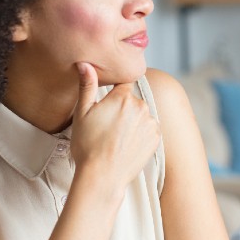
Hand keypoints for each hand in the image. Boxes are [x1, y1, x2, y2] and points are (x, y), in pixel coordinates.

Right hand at [69, 62, 159, 195]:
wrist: (103, 176)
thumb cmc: (87, 145)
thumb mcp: (82, 113)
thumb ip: (87, 86)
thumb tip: (85, 63)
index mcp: (123, 97)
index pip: (124, 83)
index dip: (116, 91)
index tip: (109, 101)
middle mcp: (141, 106)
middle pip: (132, 101)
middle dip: (122, 109)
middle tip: (107, 127)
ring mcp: (151, 123)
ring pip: (141, 116)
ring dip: (133, 122)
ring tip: (116, 138)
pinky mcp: (157, 138)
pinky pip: (149, 130)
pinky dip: (141, 135)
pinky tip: (127, 145)